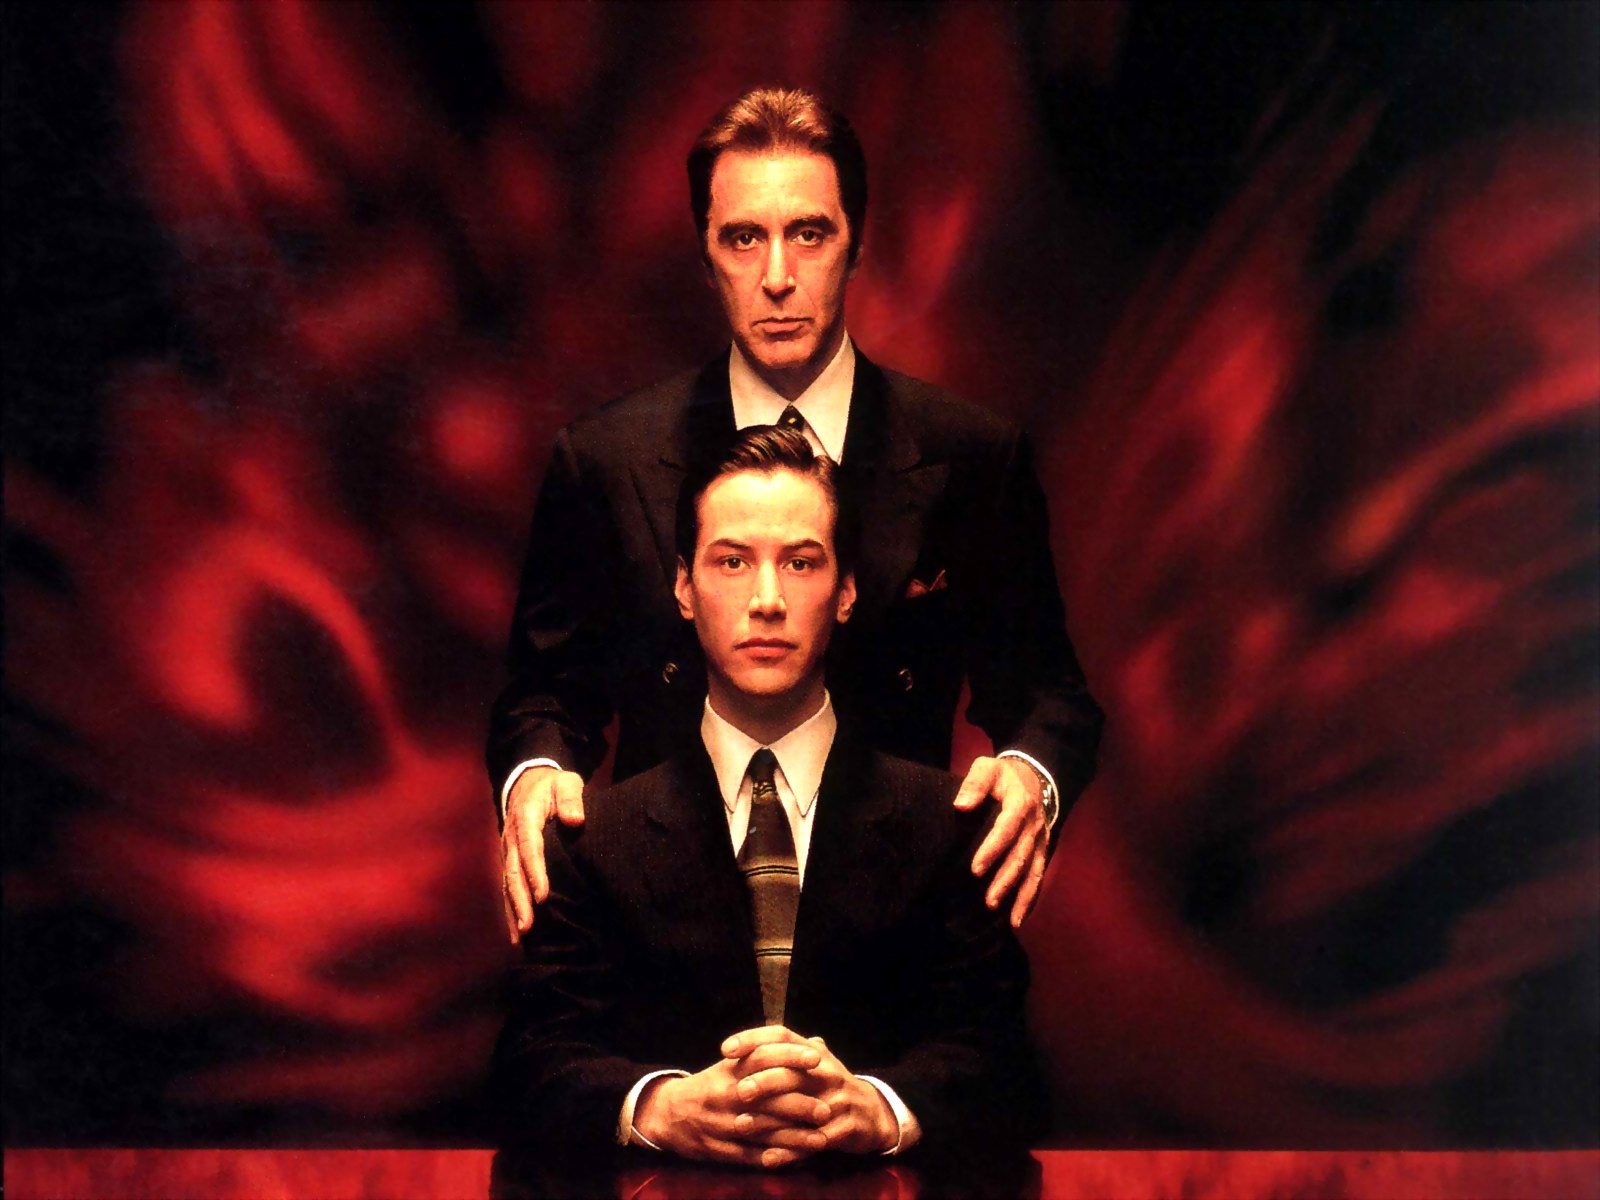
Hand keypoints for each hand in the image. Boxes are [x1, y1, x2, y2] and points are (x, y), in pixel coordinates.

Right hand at [501, 766, 584, 941]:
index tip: (542, 896)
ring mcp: (508, 849)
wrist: (527, 781)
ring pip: (507, 882)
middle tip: (527, 926)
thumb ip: (570, 799)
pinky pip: (508, 884)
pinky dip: (510, 907)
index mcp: (526, 818)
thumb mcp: (566, 783)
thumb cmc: (552, 786)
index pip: (530, 848)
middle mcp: (512, 837)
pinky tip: (516, 929)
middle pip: (514, 872)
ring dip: (512, 909)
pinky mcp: (509, 858)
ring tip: (519, 935)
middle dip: (519, 900)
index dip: (535, 872)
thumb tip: (575, 819)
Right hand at [635, 1037, 828, 1167]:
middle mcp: (725, 1096)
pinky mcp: (718, 1150)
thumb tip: (816, 1042)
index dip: (789, 1056)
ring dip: (794, 1137)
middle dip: (800, 1105)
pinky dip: (774, 1158)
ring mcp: (721, 1125)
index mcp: (729, 1071)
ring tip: (821, 1139)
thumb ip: (769, 1054)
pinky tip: (795, 1159)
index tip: (816, 1058)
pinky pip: (750, 1156)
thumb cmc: (710, 1086)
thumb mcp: (732, 1064)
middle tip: (826, 1109)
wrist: (668, 1113)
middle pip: (767, 1099)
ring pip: (763, 1132)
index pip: (762, 1057)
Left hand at [723, 1027, 898, 1156]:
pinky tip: (766, 1158)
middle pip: (791, 1071)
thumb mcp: (812, 1062)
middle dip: (763, 1081)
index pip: (781, 1035)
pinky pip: (812, 1141)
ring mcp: (837, 1100)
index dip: (752, 1039)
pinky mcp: (844, 1128)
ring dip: (769, 1119)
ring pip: (799, 1109)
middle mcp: (826, 1072)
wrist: (871, 1112)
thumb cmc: (829, 1085)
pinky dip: (788, 1151)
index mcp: (813, 1052)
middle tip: (739, 1091)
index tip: (726, 1049)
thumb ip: (781, 1052)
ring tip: (741, 1125)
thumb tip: (743, 1044)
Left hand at [953, 756, 1047, 927]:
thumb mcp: (987, 767)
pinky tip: (1019, 917)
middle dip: (1005, 879)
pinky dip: (1030, 897)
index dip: (992, 849)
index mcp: (1020, 803)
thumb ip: (974, 783)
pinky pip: (1038, 875)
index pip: (1006, 828)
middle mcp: (1034, 824)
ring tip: (1008, 918)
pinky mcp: (1043, 849)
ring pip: (1033, 870)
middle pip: (1021, 855)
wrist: (1034, 776)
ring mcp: (1040, 839)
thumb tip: (960, 805)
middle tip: (988, 900)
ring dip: (1020, 894)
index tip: (975, 869)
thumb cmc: (1003, 775)